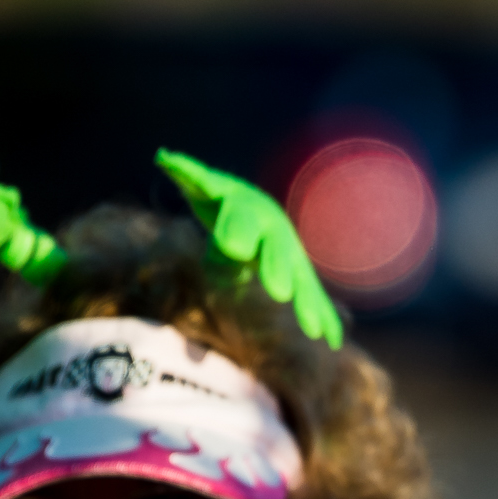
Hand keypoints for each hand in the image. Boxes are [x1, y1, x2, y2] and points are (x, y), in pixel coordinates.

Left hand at [156, 149, 345, 348]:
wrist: (255, 209)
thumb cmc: (220, 200)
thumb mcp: (204, 188)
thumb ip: (187, 173)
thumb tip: (165, 158)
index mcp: (246, 207)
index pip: (239, 217)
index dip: (236, 231)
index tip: (231, 250)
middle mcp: (273, 229)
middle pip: (276, 250)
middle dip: (277, 269)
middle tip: (279, 294)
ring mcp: (289, 253)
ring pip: (299, 278)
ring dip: (308, 305)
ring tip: (313, 332)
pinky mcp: (297, 275)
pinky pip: (312, 295)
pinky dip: (323, 316)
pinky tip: (332, 340)